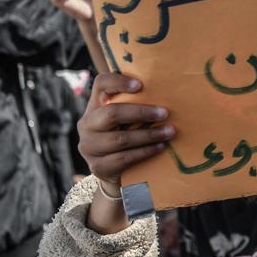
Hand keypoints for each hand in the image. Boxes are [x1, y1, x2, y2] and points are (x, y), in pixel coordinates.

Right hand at [78, 73, 174, 188]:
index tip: (140, 85)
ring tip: (169, 132)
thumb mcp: (127, 120)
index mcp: (95, 106)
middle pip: (112, 113)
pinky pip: (123, 158)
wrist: (118, 174)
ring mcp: (89, 147)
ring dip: (149, 135)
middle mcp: (87, 124)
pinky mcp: (98, 166)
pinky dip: (144, 152)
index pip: (100, 84)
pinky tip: (160, 147)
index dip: (118, 82)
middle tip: (165, 113)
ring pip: (120, 139)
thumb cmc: (127, 138)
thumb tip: (168, 94)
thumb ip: (136, 107)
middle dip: (141, 112)